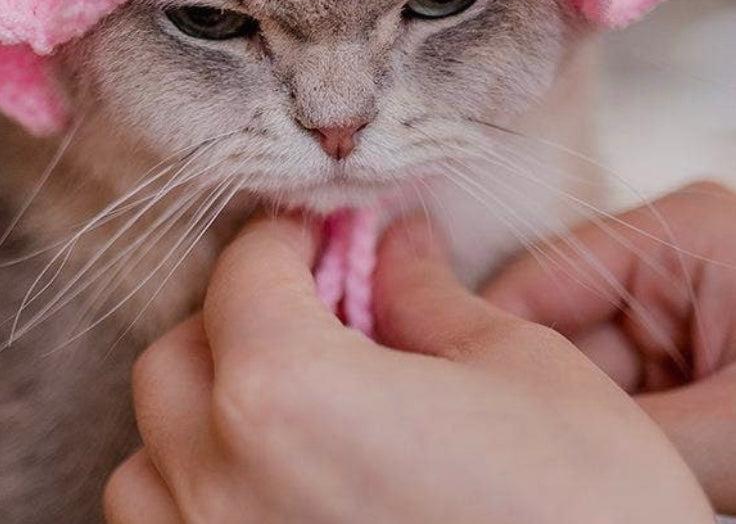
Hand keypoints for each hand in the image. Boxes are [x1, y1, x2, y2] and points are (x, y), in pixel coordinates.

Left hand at [105, 212, 710, 523]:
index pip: (243, 275)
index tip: (324, 240)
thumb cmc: (589, 514)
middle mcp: (223, 490)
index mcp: (288, 396)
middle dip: (237, 323)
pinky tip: (280, 499)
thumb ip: (431, 300)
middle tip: (316, 320)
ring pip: (146, 471)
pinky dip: (199, 509)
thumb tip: (397, 248)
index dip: (286, 240)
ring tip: (290, 419)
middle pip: (174, 365)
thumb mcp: (526, 372)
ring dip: (200, 426)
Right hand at [484, 180, 735, 523]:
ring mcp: (693, 311)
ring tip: (552, 473)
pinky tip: (603, 478)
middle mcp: (677, 257)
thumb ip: (619, 438)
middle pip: (561, 331)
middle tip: (491, 456)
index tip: (435, 396)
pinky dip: (619, 444)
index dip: (483, 338)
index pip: (541, 279)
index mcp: (680, 231)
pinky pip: (635, 403)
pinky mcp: (709, 365)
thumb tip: (518, 450)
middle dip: (538, 394)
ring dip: (580, 426)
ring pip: (592, 376)